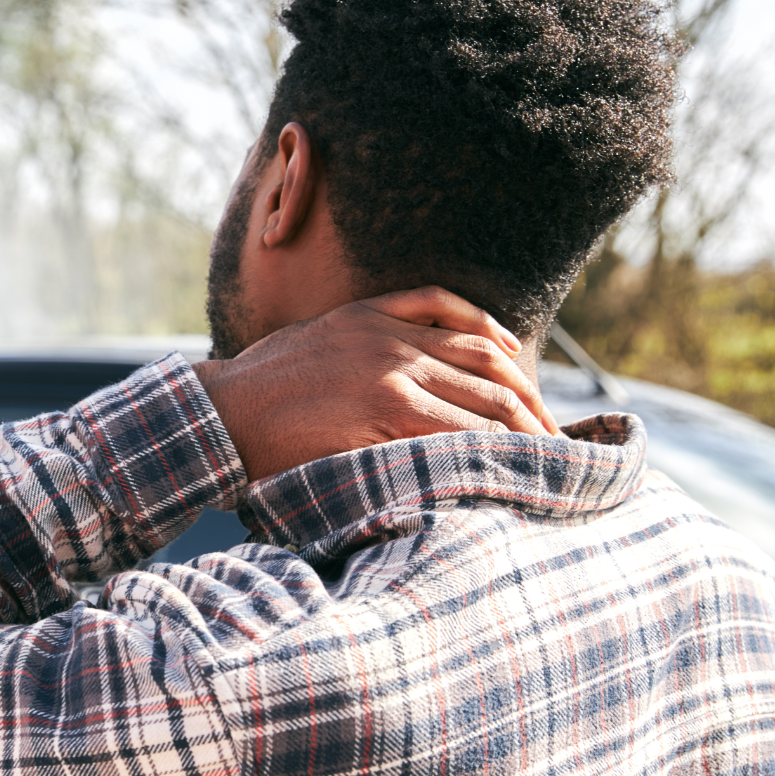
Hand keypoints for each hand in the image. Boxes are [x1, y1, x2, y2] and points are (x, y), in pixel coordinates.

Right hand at [192, 286, 560, 481]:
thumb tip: (397, 375)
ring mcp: (391, 372)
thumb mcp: (311, 342)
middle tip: (554, 434)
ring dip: (522, 429)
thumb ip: (359, 343)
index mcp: (374, 314)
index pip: (467, 325)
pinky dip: (488, 445)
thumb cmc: (256, 390)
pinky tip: (508, 461)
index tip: (527, 390)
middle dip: (529, 401)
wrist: (220, 413)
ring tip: (547, 457)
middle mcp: (391, 337)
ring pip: (482, 397)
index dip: (508, 359)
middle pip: (488, 362)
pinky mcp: (384, 411)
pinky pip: (456, 427)